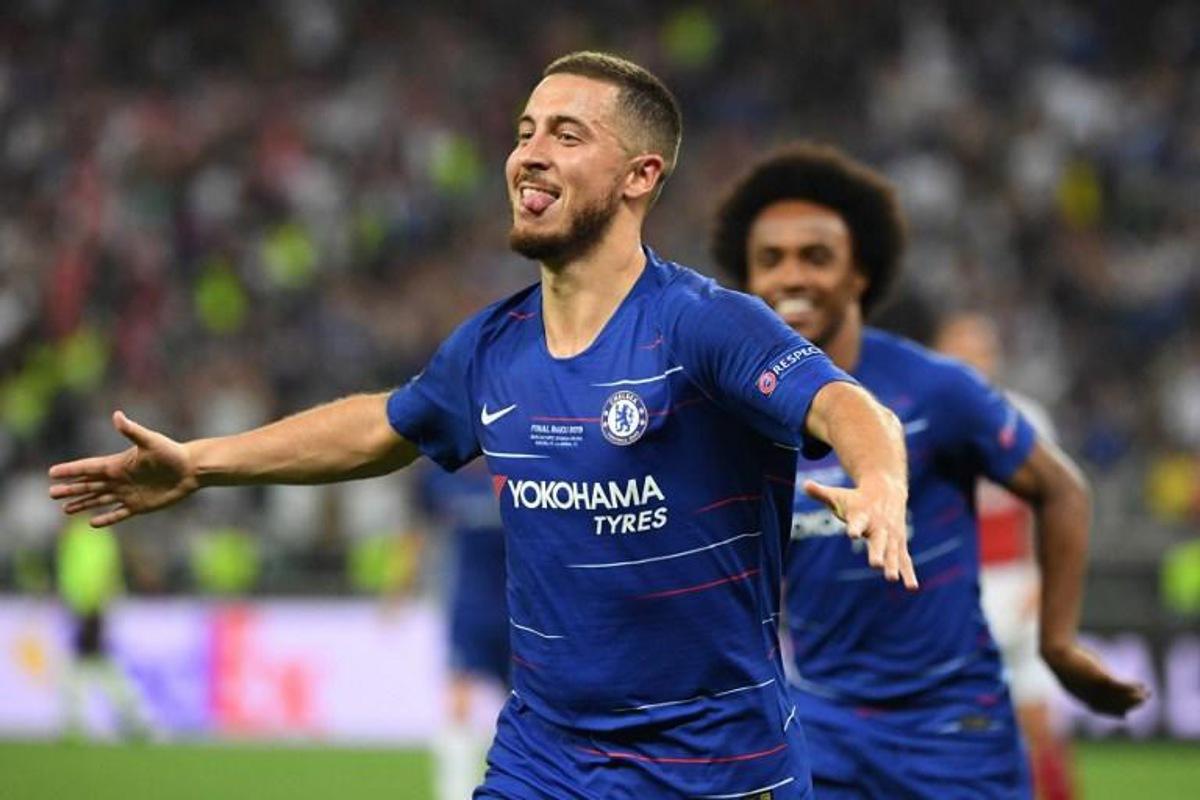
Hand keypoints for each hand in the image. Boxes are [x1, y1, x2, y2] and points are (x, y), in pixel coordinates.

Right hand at [48, 411, 197, 526]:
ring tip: (66, 509)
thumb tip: (117, 415)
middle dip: (70, 489)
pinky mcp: (139, 505)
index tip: (52, 472)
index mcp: (118, 464)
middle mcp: (120, 479)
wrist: (191, 469)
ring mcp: (128, 493)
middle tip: (51, 493)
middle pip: (89, 485)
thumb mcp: (150, 441)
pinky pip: (118, 513)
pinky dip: (106, 518)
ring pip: (99, 500)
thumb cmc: (171, 452)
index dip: (71, 470)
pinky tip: (92, 523)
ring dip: (83, 504)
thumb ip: (132, 431)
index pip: (89, 467)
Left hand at [805, 476, 917, 589]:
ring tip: (892, 579)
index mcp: (863, 516)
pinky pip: (905, 560)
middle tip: (875, 565)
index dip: (854, 528)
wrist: (887, 490)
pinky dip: (908, 573)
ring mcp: (891, 536)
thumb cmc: (857, 498)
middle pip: (878, 541)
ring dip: (893, 566)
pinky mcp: (899, 543)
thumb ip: (822, 493)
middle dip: (877, 552)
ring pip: (893, 552)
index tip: (852, 534)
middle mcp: (878, 527)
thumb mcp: (839, 495)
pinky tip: (912, 587)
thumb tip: (805, 484)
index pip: (857, 523)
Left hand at [1043, 641, 1148, 716]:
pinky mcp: (1101, 679)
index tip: (1124, 716)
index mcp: (1079, 696)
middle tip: (1142, 701)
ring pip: (1120, 698)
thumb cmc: (1062, 658)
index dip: (1112, 713)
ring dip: (1136, 697)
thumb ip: (1079, 678)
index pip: (1098, 710)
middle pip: (1113, 706)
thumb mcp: (1071, 671)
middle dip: (1129, 705)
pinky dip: (1133, 687)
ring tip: (1147, 693)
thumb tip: (1084, 675)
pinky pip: (1121, 687)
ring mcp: (1096, 689)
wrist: (1056, 653)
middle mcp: (1089, 697)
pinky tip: (1141, 684)